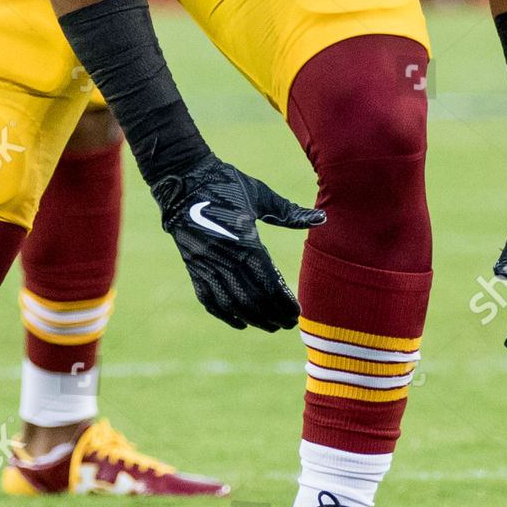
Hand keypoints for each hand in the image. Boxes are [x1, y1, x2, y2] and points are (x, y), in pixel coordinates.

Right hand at [148, 155, 324, 331]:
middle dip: (272, 315)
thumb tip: (322, 218)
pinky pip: (209, 298)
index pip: (269, 283)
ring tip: (270, 326)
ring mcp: (206, 264)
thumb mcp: (260, 195)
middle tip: (288, 323)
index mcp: (245, 240)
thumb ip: (289, 212)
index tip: (297, 312)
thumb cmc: (226, 183)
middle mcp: (225, 257)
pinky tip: (240, 322)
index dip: (284, 302)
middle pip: (252, 299)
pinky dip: (225, 314)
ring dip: (253, 319)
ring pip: (232, 303)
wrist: (183, 179)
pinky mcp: (193, 266)